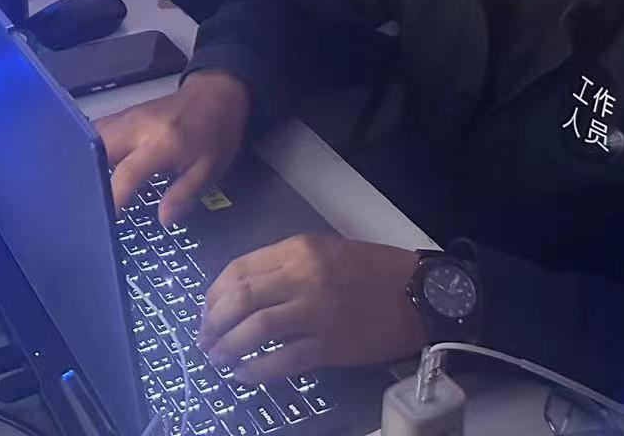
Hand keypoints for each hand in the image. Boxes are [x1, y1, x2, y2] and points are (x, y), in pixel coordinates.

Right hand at [97, 72, 250, 225]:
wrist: (215, 93)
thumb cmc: (215, 134)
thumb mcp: (210, 170)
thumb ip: (184, 195)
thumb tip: (163, 220)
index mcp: (163, 143)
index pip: (127, 173)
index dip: (114, 198)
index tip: (107, 221)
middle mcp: (138, 127)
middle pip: (98, 151)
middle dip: (90, 179)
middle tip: (92, 205)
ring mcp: (127, 116)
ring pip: (91, 138)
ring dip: (86, 163)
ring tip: (88, 189)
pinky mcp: (123, 113)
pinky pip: (96, 130)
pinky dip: (90, 149)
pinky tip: (92, 167)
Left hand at [197, 236, 423, 382]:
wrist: (420, 294)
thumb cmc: (373, 270)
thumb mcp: (325, 251)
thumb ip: (284, 265)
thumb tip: (242, 292)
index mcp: (298, 249)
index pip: (239, 269)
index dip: (213, 294)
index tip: (206, 310)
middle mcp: (303, 277)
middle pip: (241, 298)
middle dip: (212, 321)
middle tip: (204, 337)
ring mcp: (316, 312)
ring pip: (256, 329)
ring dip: (228, 346)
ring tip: (217, 357)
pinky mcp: (330, 346)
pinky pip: (282, 360)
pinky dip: (257, 369)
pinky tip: (245, 374)